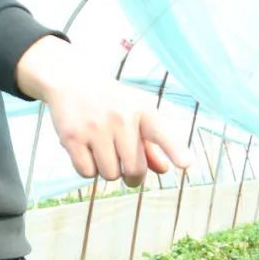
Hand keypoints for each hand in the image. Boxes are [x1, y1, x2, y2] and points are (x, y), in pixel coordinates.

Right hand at [15, 37, 191, 186]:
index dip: (175, 150)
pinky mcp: (72, 137)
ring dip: (108, 171)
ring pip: (110, 174)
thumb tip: (164, 170)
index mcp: (142, 111)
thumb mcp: (136, 114)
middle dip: (133, 178)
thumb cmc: (112, 102)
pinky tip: (88, 153)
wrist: (72, 81)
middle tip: (129, 174)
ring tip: (104, 153)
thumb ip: (152, 143)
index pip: (161, 134)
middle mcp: (121, 118)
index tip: (186, 164)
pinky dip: (88, 170)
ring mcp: (95, 127)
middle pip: (134, 169)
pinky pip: (87, 172)